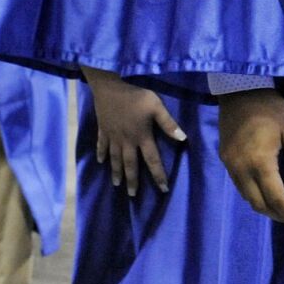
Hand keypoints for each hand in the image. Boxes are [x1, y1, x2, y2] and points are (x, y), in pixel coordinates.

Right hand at [83, 69, 186, 196]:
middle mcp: (127, 141)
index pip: (152, 160)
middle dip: (132, 180)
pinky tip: (101, 161)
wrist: (109, 88)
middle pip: (130, 165)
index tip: (163, 189)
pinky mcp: (103, 130)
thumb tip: (183, 138)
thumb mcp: (155, 106)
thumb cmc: (135, 96)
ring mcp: (113, 137)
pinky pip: (102, 145)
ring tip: (116, 185)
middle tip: (132, 195)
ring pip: (115, 159)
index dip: (158, 175)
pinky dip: (101, 154)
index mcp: (141, 136)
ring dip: (116, 172)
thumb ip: (168, 123)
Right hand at [217, 88, 283, 226]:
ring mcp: (230, 165)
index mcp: (260, 162)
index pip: (276, 198)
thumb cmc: (270, 108)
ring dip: (263, 207)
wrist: (239, 90)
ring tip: (280, 208)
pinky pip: (239, 186)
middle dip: (276, 214)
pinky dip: (253, 195)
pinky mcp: (225, 160)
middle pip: (258, 204)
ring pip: (246, 198)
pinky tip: (264, 191)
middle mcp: (242, 169)